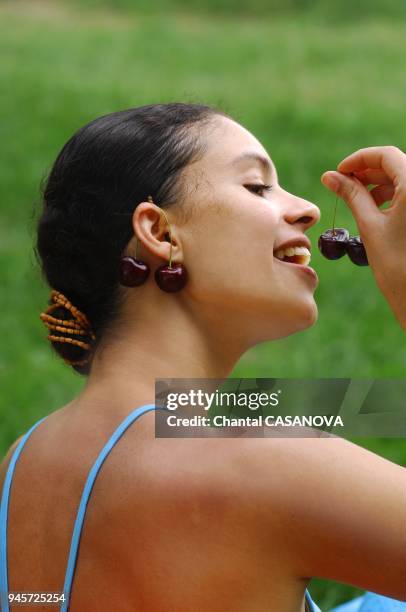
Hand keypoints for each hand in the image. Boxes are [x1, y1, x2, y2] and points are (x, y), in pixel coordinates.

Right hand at [321, 146, 405, 330]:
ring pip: (403, 175)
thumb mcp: (369, 224)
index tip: (339, 172)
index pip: (385, 155)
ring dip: (380, 182)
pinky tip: (377, 208)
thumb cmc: (395, 264)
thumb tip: (329, 176)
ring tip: (359, 199)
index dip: (359, 159)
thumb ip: (351, 194)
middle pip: (396, 162)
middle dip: (368, 171)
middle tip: (344, 185)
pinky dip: (392, 193)